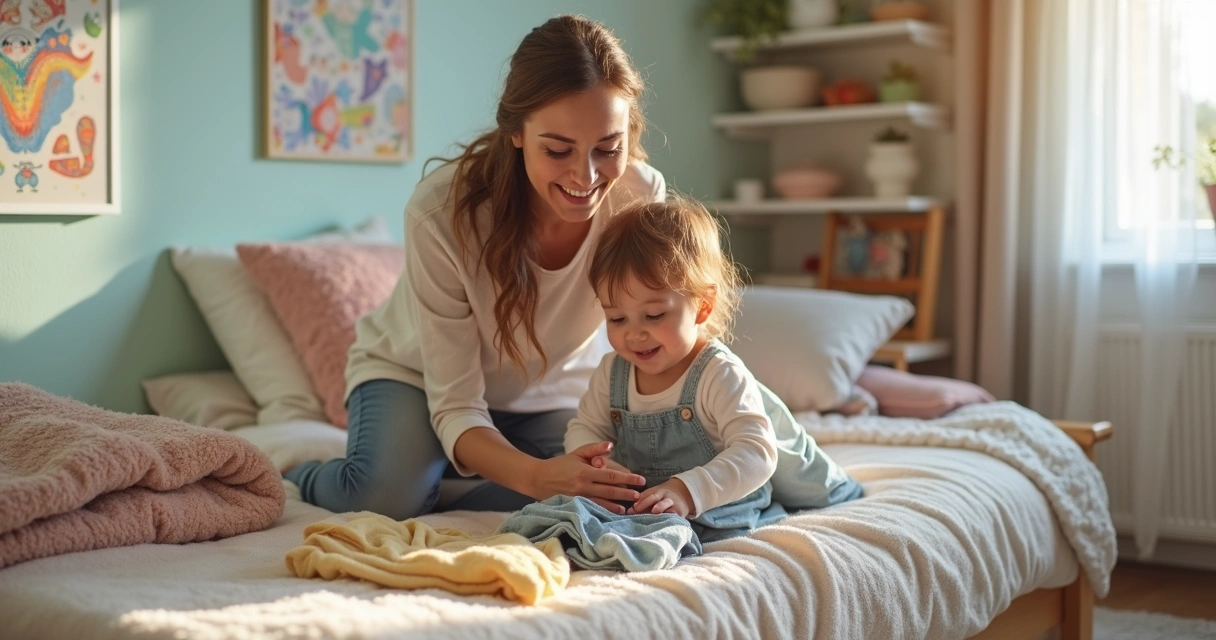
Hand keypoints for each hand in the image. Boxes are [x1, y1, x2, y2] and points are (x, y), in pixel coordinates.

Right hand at [530, 442, 646, 514]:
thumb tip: (611, 446)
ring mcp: (578, 498)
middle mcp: (583, 486)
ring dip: (617, 506)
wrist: (538, 478)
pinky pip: (592, 509)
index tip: (641, 480)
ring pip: (602, 503)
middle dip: (626, 493)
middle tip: (639, 495)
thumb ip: (594, 449)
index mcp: (585, 471)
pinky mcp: (574, 506)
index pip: (611, 476)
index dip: (628, 478)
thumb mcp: (577, 453)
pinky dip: (604, 511)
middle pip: (610, 491)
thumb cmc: (560, 464)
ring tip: (629, 507)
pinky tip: (613, 513)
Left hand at [628, 478, 692, 516]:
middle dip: (645, 502)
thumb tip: (629, 512)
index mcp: (657, 491)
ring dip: (660, 506)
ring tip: (654, 511)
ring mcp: (673, 503)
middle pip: (655, 497)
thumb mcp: (655, 495)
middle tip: (636, 509)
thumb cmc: (663, 498)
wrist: (684, 495)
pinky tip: (663, 522)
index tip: (632, 508)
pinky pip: (674, 514)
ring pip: (666, 503)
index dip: (639, 500)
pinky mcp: (679, 512)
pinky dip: (669, 517)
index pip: (647, 494)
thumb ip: (643, 502)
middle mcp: (664, 495)